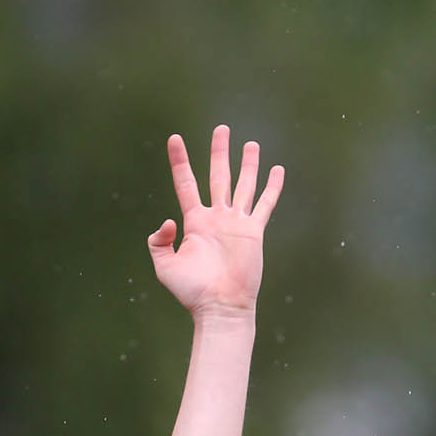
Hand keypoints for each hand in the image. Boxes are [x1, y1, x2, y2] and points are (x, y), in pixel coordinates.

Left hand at [148, 126, 282, 319]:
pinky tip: (277, 170)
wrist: (220, 306)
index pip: (186, 183)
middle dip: (219, 152)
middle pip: (218, 176)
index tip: (175, 138)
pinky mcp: (254, 232)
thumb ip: (159, 242)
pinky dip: (272, 187)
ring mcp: (236, 223)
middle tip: (221, 128)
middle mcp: (216, 218)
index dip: (180, 161)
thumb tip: (168, 221)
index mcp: (195, 222)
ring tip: (251, 143)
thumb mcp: (165, 266)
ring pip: (243, 184)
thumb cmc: (192, 292)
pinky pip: (265, 204)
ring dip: (248, 164)